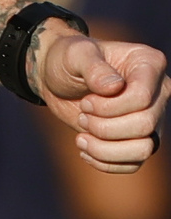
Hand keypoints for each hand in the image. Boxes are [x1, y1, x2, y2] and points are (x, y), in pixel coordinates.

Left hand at [41, 29, 166, 172]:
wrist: (59, 79)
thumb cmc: (69, 61)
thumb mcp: (75, 55)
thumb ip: (93, 67)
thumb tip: (114, 87)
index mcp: (149, 64)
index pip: (141, 98)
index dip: (109, 108)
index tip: (86, 101)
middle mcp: (159, 91)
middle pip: (144, 125)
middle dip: (104, 127)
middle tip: (83, 115)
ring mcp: (152, 116)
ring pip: (144, 149)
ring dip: (105, 149)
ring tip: (81, 136)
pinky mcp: (138, 138)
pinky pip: (133, 164)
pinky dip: (105, 162)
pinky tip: (84, 149)